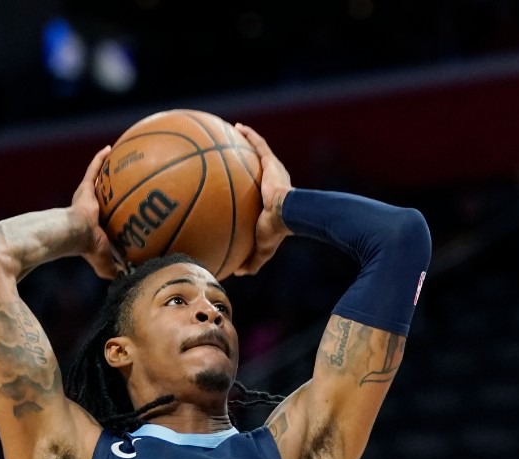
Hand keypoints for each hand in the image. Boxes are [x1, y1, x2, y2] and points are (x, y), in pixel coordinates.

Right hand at [71, 145, 123, 279]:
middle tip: (135, 182)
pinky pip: (93, 169)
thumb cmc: (87, 248)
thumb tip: (133, 283)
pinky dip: (100, 159)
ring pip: (102, 180)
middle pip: (109, 196)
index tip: (135, 211)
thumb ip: (118, 272)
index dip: (122, 214)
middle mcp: (94, 209)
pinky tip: (110, 148)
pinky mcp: (84, 188)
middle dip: (118, 189)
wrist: (73, 234)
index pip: (113, 218)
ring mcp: (89, 197)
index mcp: (99, 225)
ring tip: (125, 158)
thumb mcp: (106, 263)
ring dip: (110, 169)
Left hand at [233, 123, 292, 275]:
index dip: (249, 188)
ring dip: (247, 142)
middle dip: (245, 162)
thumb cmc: (276, 231)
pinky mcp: (272, 162)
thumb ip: (251, 260)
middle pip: (258, 168)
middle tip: (231, 158)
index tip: (237, 186)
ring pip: (259, 152)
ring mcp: (273, 170)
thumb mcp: (262, 249)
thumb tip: (238, 272)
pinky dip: (249, 135)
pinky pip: (259, 144)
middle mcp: (273, 182)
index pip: (259, 192)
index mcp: (271, 201)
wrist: (287, 214)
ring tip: (230, 134)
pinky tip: (236, 126)